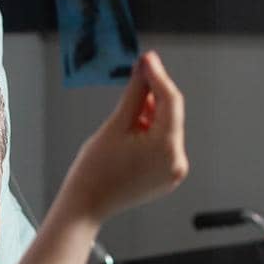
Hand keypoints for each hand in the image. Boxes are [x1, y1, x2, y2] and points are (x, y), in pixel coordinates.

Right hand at [64, 51, 188, 226]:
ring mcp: (173, 172)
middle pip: (171, 115)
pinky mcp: (166, 176)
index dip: (158, 76)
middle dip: (154, 96)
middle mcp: (176, 162)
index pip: (171, 101)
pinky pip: (164, 145)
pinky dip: (151, 133)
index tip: (147, 59)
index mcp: (166, 149)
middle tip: (136, 78)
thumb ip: (136, 93)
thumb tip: (146, 67)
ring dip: (151, 115)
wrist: (86, 204)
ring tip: (125, 119)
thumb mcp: (116, 124)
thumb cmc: (94, 171)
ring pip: (167, 129)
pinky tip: (131, 133)